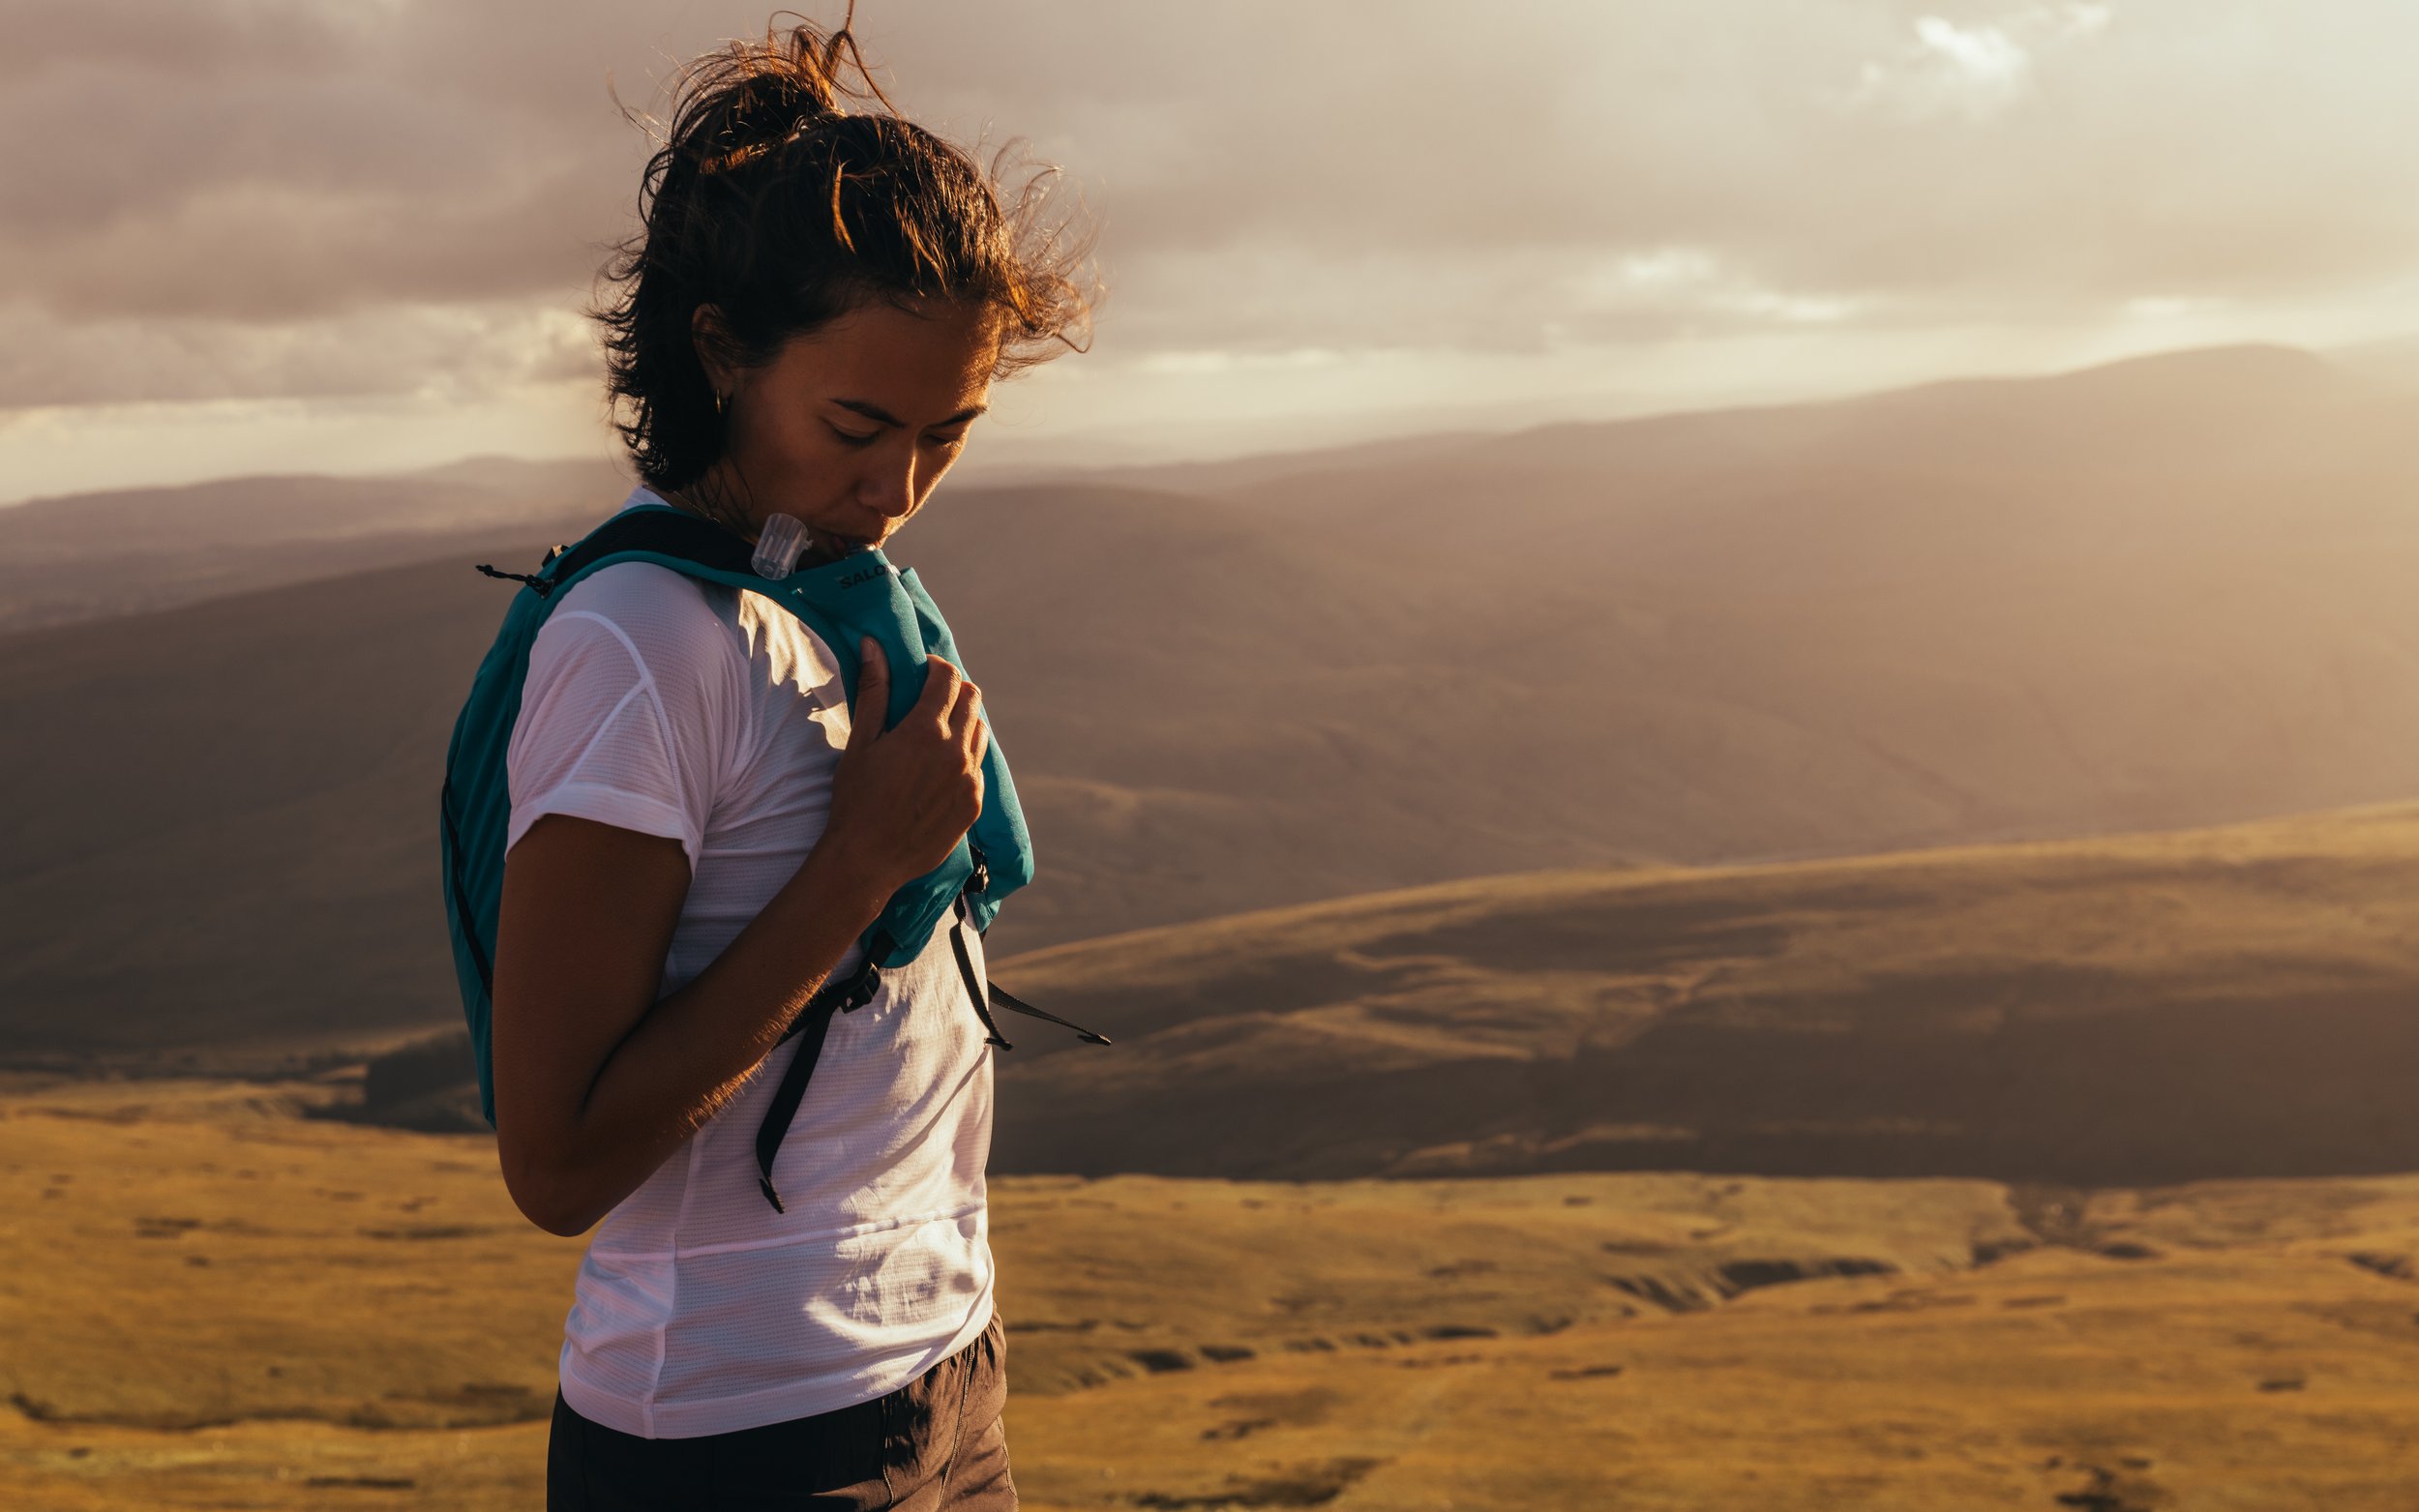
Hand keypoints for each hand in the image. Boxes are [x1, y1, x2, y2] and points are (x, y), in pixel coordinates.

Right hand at [820, 638, 987, 894]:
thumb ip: (874, 691)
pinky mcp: (974, 804)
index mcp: (927, 730)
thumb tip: (874, 646)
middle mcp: (956, 751)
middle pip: (972, 700)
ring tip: (936, 732)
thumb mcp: (861, 742)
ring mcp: (970, 779)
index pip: (949, 678)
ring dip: (963, 722)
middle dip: (954, 690)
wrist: (868, 859)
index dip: (937, 667)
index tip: (925, 670)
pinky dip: (965, 758)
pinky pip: (978, 767)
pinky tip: (940, 768)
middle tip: (932, 697)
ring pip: (980, 732)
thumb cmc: (856, 799)